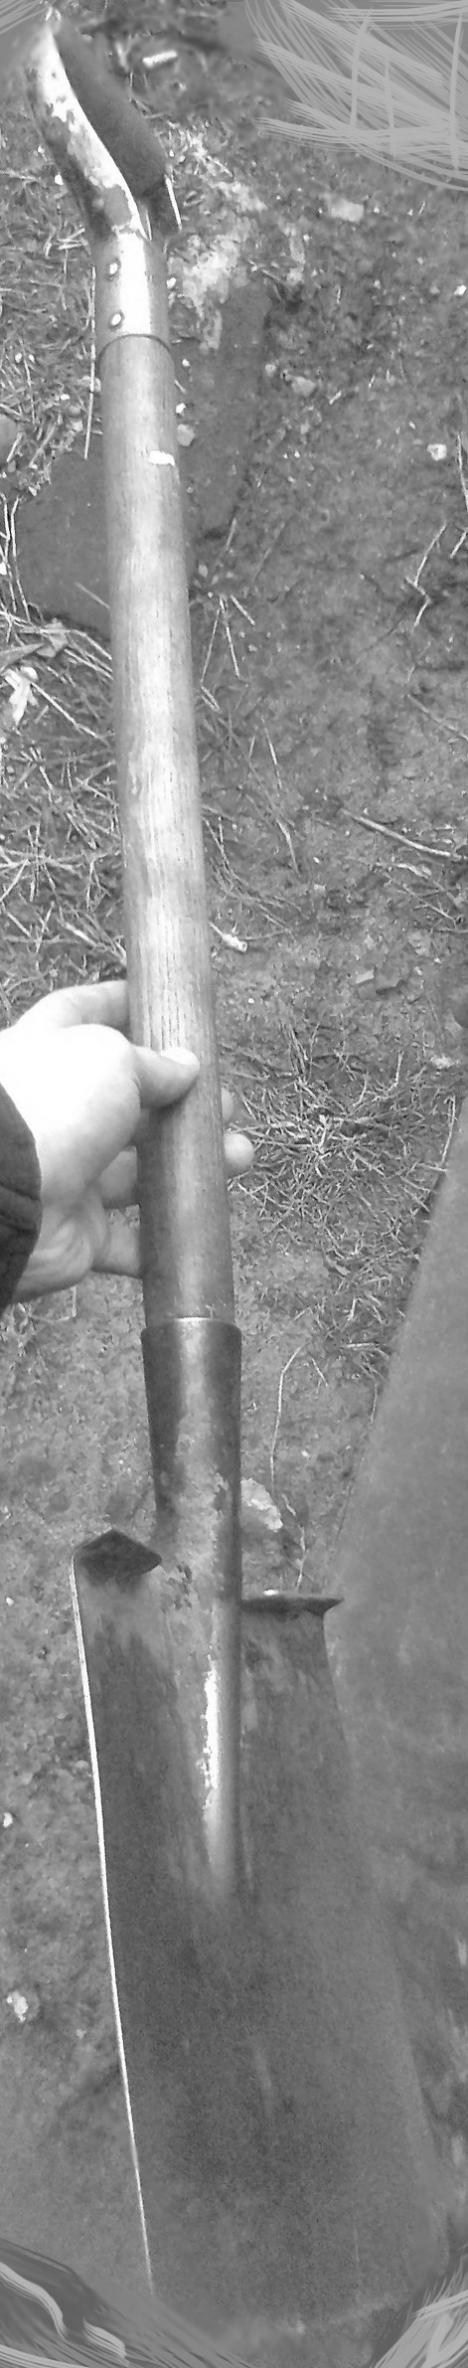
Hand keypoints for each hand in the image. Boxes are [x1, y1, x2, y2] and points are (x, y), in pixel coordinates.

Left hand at [0, 980, 252, 1297]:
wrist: (5, 1197)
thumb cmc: (52, 1107)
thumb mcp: (110, 1059)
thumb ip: (152, 1063)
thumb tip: (186, 1067)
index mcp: (45, 1055)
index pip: (80, 1016)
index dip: (118, 1006)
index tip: (160, 1005)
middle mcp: (53, 1114)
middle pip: (125, 1104)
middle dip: (179, 1102)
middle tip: (224, 1103)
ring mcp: (66, 1175)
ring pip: (138, 1173)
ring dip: (189, 1167)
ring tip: (238, 1156)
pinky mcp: (78, 1233)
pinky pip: (130, 1240)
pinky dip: (166, 1237)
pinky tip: (204, 1221)